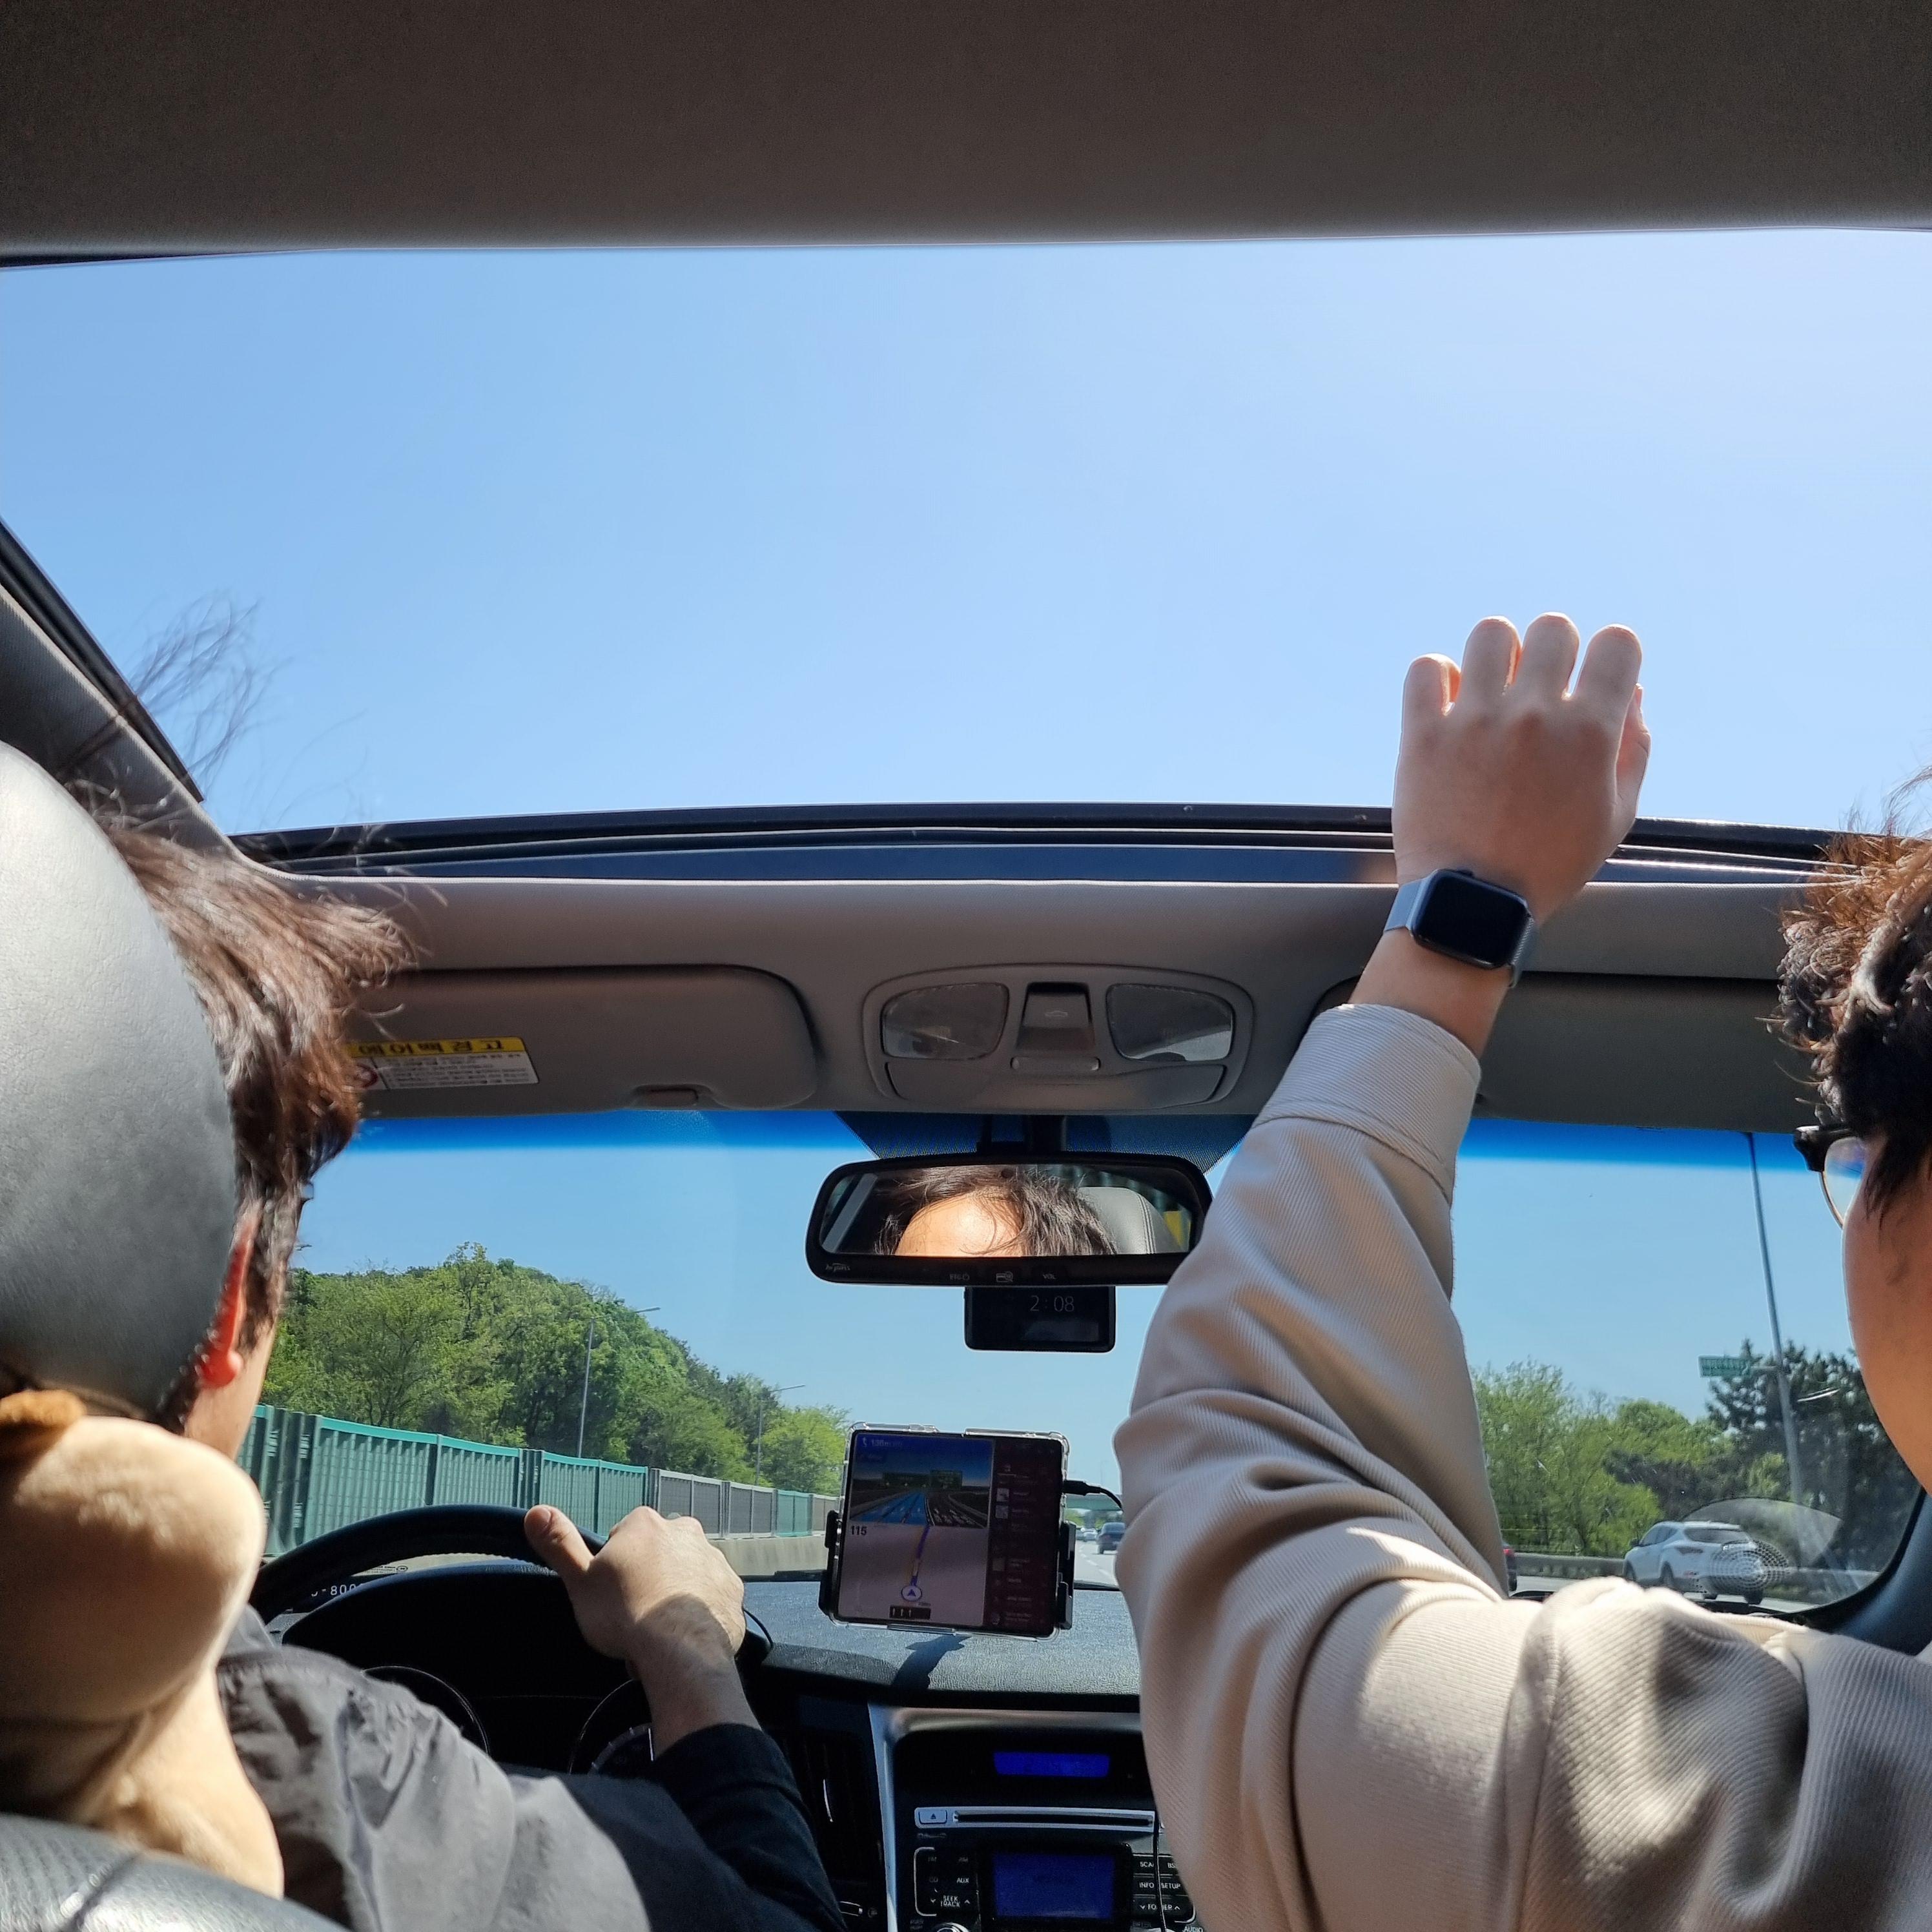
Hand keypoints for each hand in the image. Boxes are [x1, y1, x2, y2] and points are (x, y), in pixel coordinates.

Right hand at [525, 1503, 754, 1747]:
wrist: (679, 1650)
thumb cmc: (623, 1613)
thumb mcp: (580, 1581)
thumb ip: (559, 1545)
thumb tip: (535, 1510)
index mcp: (646, 1523)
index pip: (624, 1537)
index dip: (615, 1569)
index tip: (612, 1595)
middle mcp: (686, 1531)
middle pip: (659, 1552)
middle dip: (649, 1576)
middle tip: (635, 1613)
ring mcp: (714, 1559)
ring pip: (687, 1572)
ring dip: (675, 1592)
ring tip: (660, 1630)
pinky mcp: (733, 1590)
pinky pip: (712, 1597)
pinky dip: (700, 1612)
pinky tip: (686, 1635)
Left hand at [1357, 615, 1648, 1055]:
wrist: (1473, 905)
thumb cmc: (1550, 866)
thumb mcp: (1616, 818)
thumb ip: (1634, 750)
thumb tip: (1633, 694)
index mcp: (1591, 732)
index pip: (1618, 644)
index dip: (1611, 654)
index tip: (1593, 676)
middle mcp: (1536, 715)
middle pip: (1553, 629)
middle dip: (1554, 649)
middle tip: (1540, 684)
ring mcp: (1476, 721)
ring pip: (1491, 634)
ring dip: (1497, 653)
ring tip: (1492, 685)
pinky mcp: (1423, 735)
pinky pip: (1427, 668)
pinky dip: (1438, 676)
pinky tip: (1448, 701)